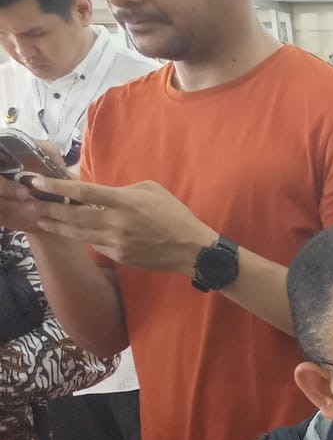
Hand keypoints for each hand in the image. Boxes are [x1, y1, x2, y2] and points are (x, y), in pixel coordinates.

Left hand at [25, 177, 216, 272]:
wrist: (192, 250)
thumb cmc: (174, 215)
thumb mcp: (151, 190)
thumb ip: (122, 190)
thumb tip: (100, 193)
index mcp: (124, 201)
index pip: (83, 193)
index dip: (57, 188)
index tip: (37, 182)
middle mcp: (116, 223)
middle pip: (73, 216)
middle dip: (49, 209)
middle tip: (31, 202)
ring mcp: (117, 243)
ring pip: (79, 234)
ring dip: (58, 226)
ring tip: (43, 220)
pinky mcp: (120, 257)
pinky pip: (97, 245)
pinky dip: (87, 238)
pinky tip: (80, 234)